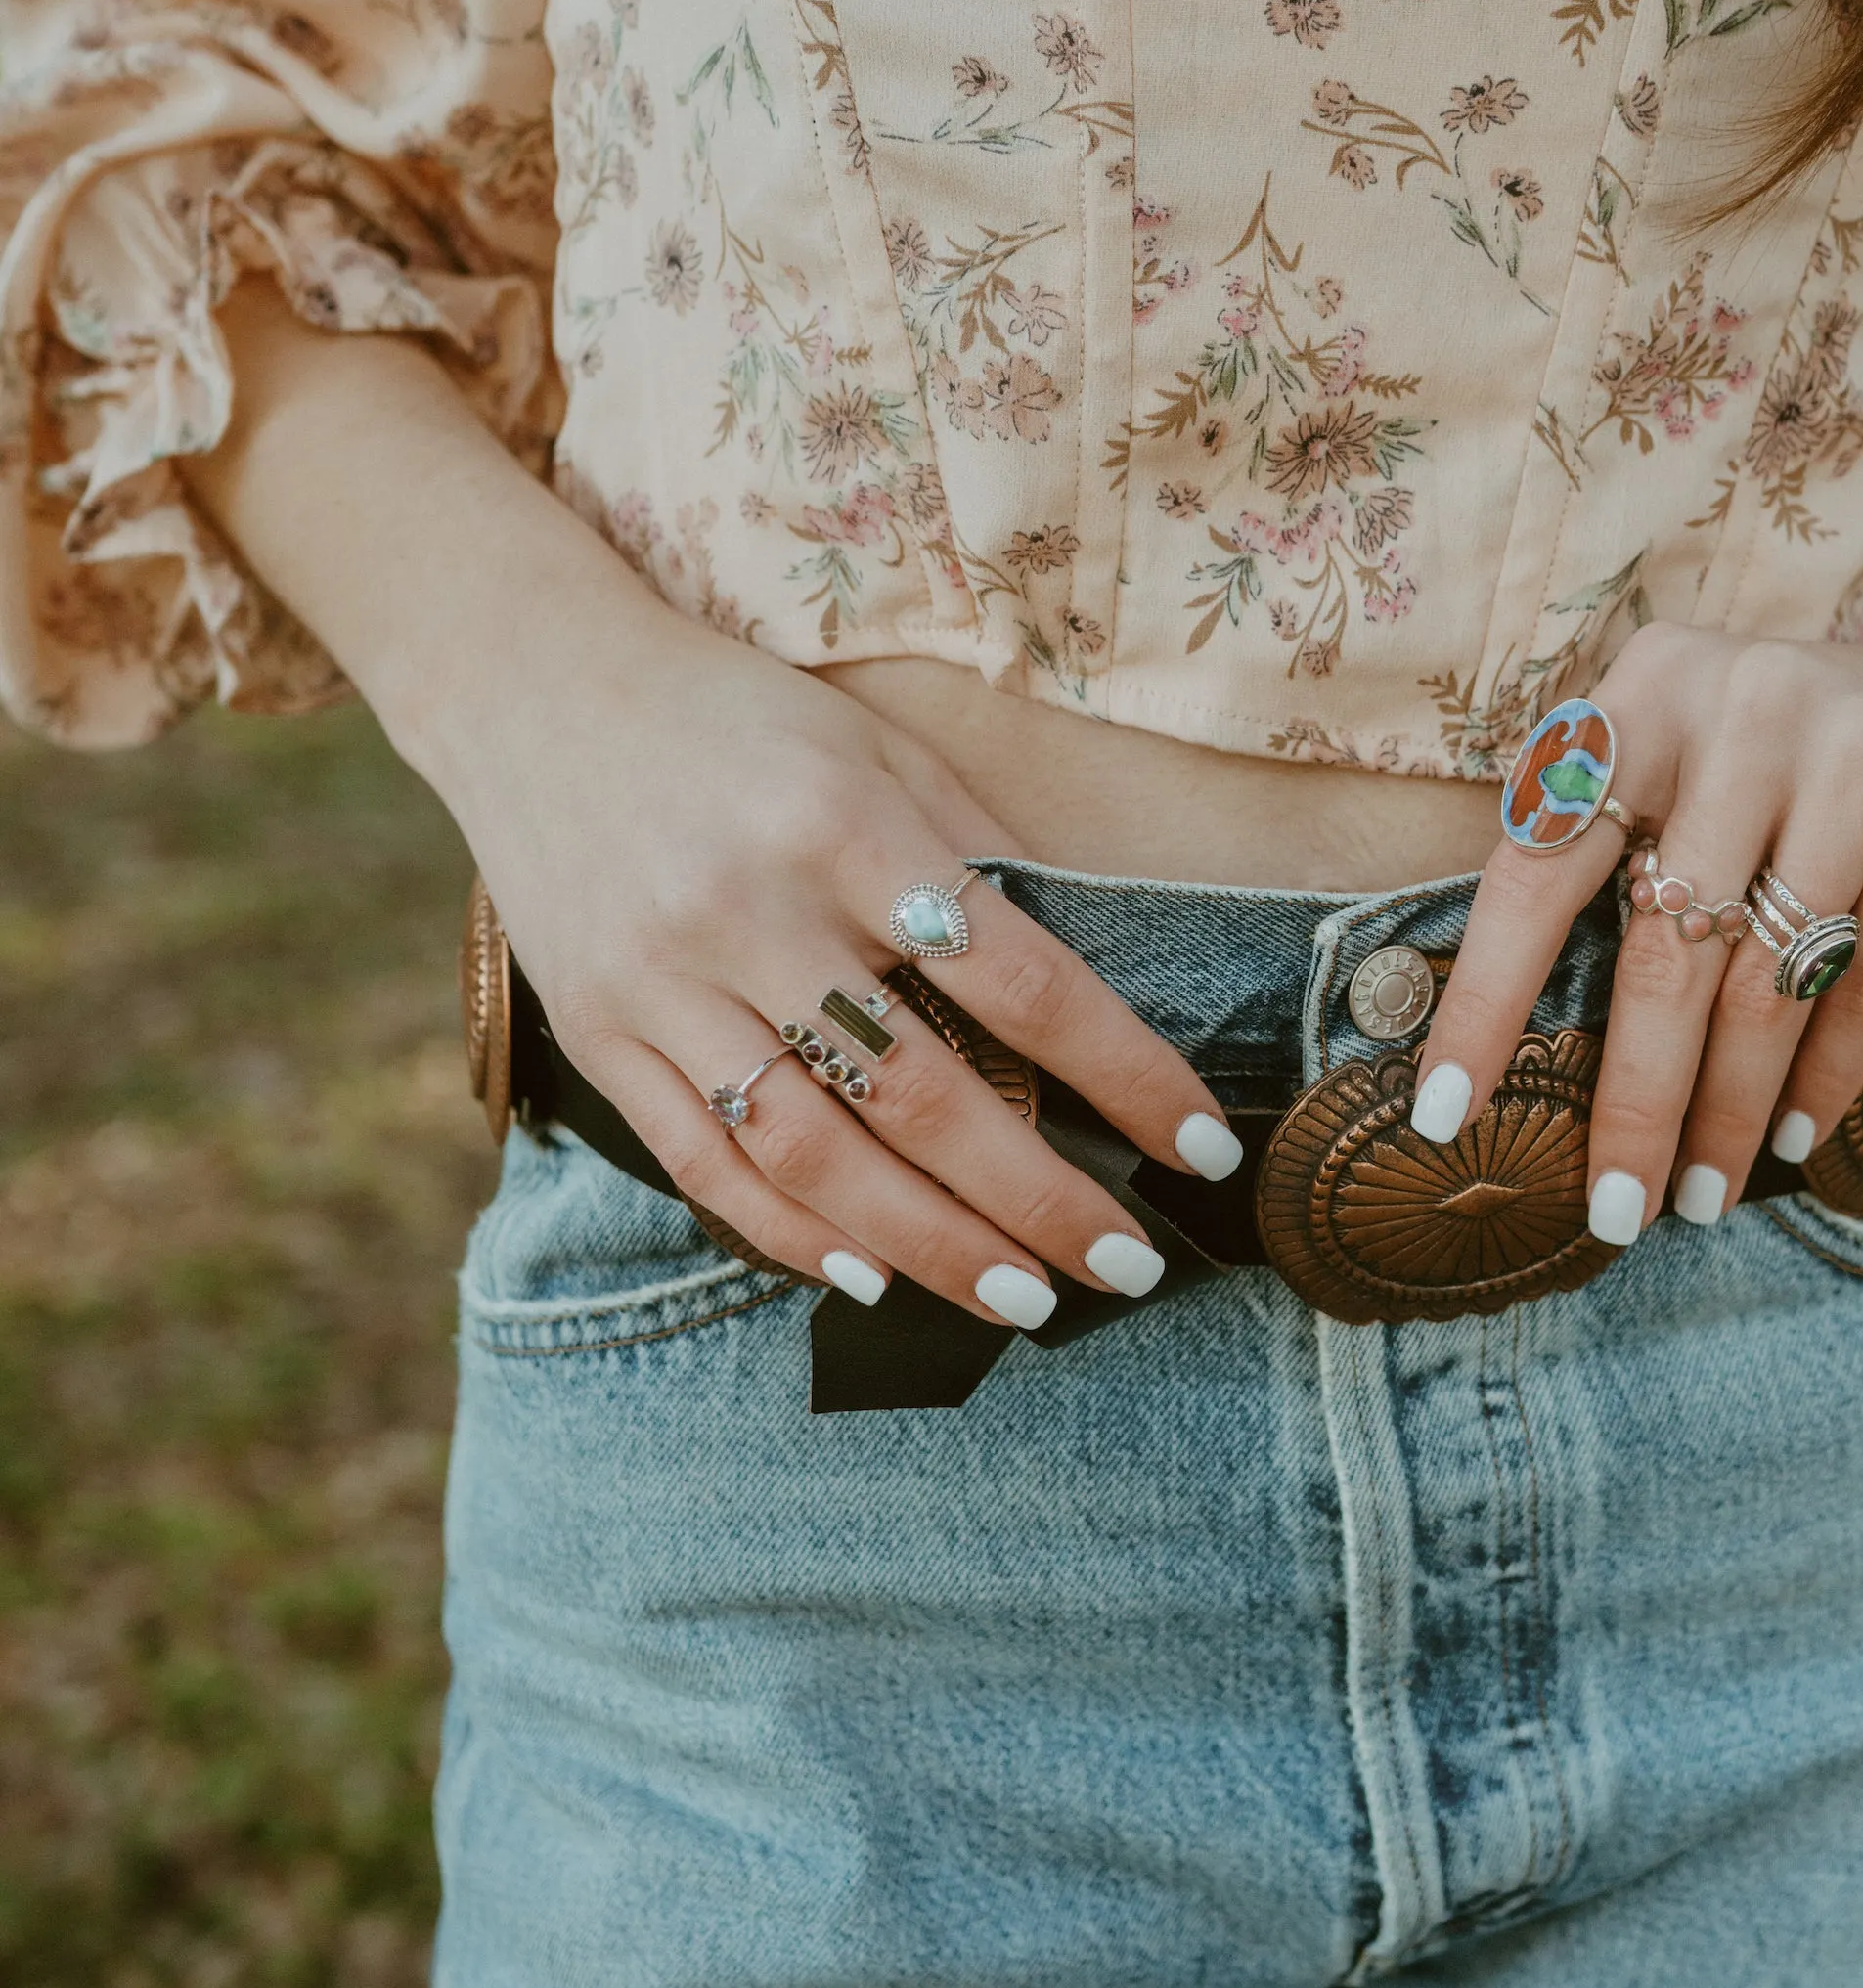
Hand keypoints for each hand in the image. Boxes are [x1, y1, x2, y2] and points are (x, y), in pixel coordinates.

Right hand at [461, 608, 1242, 1319]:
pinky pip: (703, 1161)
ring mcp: (664, 981)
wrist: (536, 686)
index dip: (1123, 1074)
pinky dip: (791, 1233)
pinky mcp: (599, 1031)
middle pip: (920, 1093)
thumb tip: (1095, 992)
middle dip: (1036, 1198)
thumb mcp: (880, 749)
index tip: (1200, 1146)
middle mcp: (754, 910)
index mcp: (847, 825)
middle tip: (1125, 1266)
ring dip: (929, 1243)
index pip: (1023, 980)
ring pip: (811, 1151)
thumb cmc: (741, 720)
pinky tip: (871, 1275)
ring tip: (1021, 1300)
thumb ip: (980, 859)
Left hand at [1408, 612, 1862, 1240]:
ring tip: (1696, 1198)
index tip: (1441, 1117)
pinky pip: (1859, 990)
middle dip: (1629, 1103)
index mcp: (1655, 685)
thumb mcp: (1726, 754)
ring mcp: (1854, 759)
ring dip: (1722, 1115)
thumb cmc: (1848, 762)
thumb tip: (1520, 1027)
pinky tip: (1792, 1143)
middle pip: (1659, 951)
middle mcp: (1744, 705)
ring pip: (1761, 986)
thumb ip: (1635, 838)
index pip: (1537, 863)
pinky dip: (1821, 1083)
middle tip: (1610, 1211)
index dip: (1483, 999)